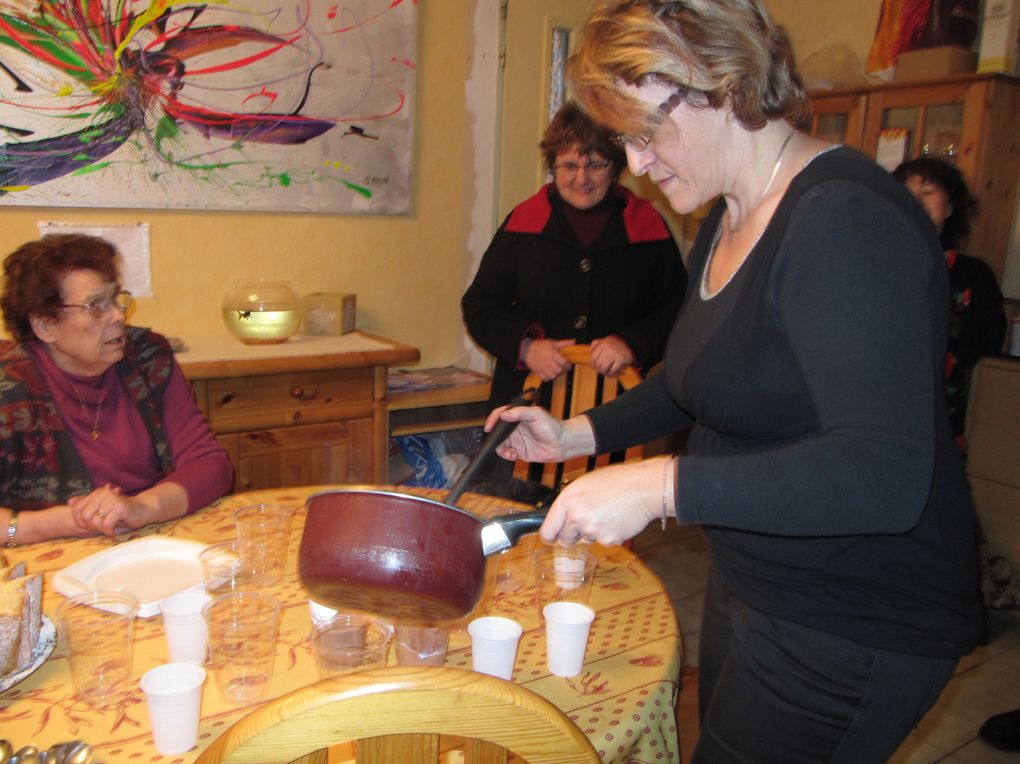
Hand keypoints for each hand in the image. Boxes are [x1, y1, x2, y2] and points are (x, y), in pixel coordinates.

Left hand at [68, 484, 151, 536]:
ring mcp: (111, 500)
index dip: (80, 521)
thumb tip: (69, 502)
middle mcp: (102, 494)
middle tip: (101, 529)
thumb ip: (86, 505)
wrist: (144, 509)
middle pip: (84, 517)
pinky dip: (109, 531)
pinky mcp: (119, 508)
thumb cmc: (122, 512)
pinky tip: (114, 531)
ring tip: (109, 529)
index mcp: (96, 493)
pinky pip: (106, 525)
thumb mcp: (102, 508)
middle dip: (91, 527)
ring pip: (95, 522)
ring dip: (101, 530)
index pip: (76, 509)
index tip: (90, 526)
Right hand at [485, 405, 595, 464]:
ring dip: (500, 448)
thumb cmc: (553, 426)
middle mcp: (516, 428)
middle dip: (494, 438)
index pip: (500, 415)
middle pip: (498, 432)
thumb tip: (504, 414)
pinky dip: (507, 455)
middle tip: (496, 443)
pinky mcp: (520, 452)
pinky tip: (513, 455)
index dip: (493, 420)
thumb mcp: (536, 415)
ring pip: (501, 444)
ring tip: (507, 451)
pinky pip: (508, 454)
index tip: (489, 427)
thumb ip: (519, 413)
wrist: (563, 444)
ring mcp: (517, 440)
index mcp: (518, 416)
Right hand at [524, 338, 574, 379]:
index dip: (568, 365)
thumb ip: (564, 343)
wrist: (527, 349)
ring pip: (552, 376)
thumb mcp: (553, 343)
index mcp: (551, 353)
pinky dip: (549, 378)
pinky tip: (550, 374)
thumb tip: (574, 341)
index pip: (563, 362)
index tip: (569, 365)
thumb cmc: (541, 346)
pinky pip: (545, 378)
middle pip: (558, 371)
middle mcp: (547, 361)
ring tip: (557, 371)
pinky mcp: (537, 371)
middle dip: (562, 371)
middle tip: (563, 368)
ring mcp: (542, 367)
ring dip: (556, 375)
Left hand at [539, 458, 666, 545]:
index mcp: (568, 501)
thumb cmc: (616, 482)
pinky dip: (609, 534)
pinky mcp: (608, 540)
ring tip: (607, 513)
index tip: (551, 537)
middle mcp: (576, 517)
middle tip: (587, 521)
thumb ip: (571, 502)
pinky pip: (603, 542)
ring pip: (585, 540)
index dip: (549, 535)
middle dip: (572, 535)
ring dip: (593, 532)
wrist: (643, 488)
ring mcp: (592, 531)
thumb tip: (562, 518)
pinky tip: (617, 519)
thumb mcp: (585, 484)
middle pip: (565, 539)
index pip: (548, 530)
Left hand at [589, 335, 634, 376]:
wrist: (629, 342)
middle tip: (600, 371)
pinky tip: (611, 374)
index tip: (594, 367)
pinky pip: (613, 370)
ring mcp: (615, 354)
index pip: (593, 357)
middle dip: (598, 369)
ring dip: (604, 372)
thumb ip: (595, 344)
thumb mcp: (604, 340)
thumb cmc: (615, 343)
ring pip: (604, 367)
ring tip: (605, 372)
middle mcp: (608, 348)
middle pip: (598, 363)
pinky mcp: (621, 359)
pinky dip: (611, 374)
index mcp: (602, 344)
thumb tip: (589, 352)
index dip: (593, 364)